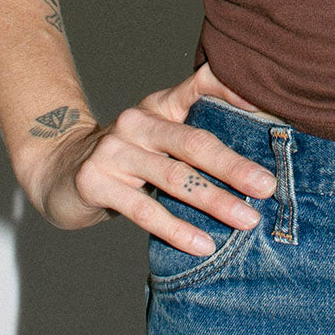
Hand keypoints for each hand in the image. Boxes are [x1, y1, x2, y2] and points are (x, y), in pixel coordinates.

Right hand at [31, 62, 278, 248]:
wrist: (60, 171)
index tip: (274, 113)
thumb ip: (199, 126)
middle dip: (234, 166)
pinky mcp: (96, 182)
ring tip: (246, 221)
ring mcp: (114, 151)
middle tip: (267, 186)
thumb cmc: (127, 156)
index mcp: (158, 106)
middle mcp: (136, 122)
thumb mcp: (160, 133)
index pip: (201, 91)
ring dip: (214, 200)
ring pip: (173, 178)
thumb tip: (257, 124)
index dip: (235, 94)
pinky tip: (203, 244)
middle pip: (194, 142)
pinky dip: (177, 229)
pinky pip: (144, 209)